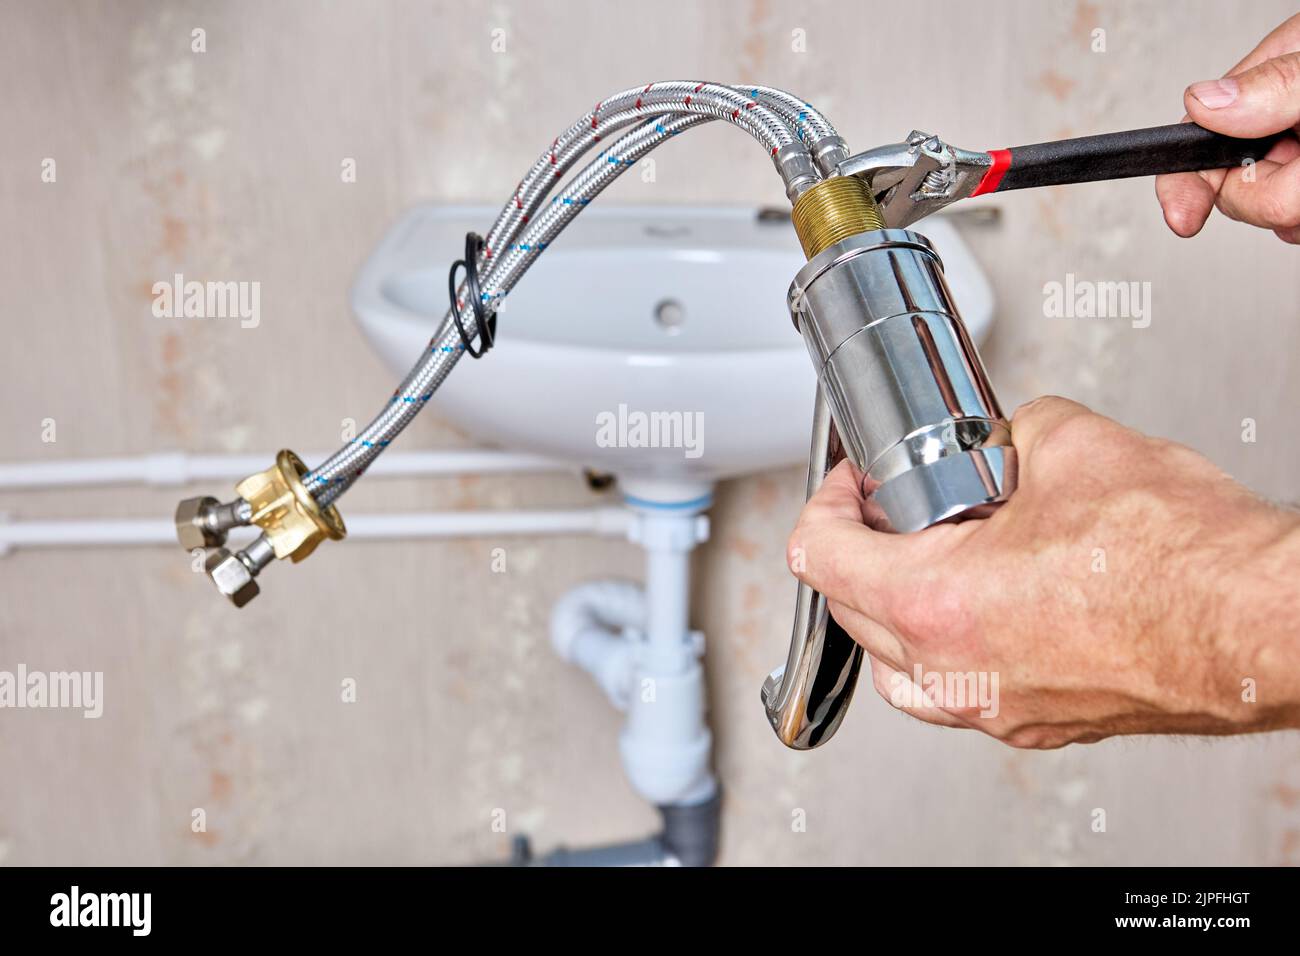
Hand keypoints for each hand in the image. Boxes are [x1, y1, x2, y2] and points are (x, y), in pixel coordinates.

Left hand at [787, 397, 1299, 748]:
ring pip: (897, 671)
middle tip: (888, 510)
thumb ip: (1004, 435)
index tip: (849, 485)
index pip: (820, 555)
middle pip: (849, 611)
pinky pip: (957, 694)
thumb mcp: (1067, 442)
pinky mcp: (1040, 723)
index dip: (826, 502)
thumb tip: (1000, 438)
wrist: (1252, 621)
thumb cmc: (1180, 555)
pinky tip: (980, 611)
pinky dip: (947, 652)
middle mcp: (955, 669)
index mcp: (936, 600)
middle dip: (858, 550)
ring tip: (921, 562)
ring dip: (890, 613)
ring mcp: (996, 707)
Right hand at [1156, 13, 1299, 242]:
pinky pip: (1294, 228)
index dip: (1182, 182)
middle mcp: (1273, 128)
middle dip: (1268, 188)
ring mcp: (1292, 164)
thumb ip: (1272, 84)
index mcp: (1262, 88)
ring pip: (1269, 216)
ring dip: (1297, 207)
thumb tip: (1203, 101)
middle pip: (1234, 191)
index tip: (1182, 218)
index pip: (1193, 142)